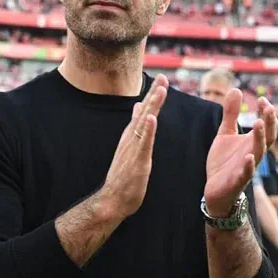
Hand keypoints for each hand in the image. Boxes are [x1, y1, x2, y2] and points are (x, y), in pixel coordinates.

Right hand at [97, 74, 168, 219]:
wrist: (113, 199)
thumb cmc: (123, 176)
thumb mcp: (131, 148)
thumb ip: (137, 128)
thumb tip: (139, 109)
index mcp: (132, 135)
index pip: (144, 111)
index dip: (153, 95)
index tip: (162, 80)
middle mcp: (131, 138)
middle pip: (145, 112)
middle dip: (155, 94)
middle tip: (164, 78)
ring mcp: (134, 148)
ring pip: (145, 123)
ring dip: (152, 106)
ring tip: (160, 90)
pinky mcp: (137, 160)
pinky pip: (143, 143)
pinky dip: (148, 130)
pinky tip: (152, 118)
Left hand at [204, 94, 275, 215]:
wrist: (215, 190)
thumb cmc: (224, 162)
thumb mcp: (225, 134)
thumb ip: (230, 114)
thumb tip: (236, 89)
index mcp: (252, 143)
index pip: (266, 126)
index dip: (266, 113)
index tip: (262, 98)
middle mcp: (253, 154)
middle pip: (267, 138)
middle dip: (269, 123)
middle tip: (267, 108)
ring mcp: (246, 168)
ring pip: (258, 153)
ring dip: (259, 139)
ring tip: (258, 124)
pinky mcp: (237, 181)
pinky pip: (245, 174)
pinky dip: (248, 166)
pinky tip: (248, 157)